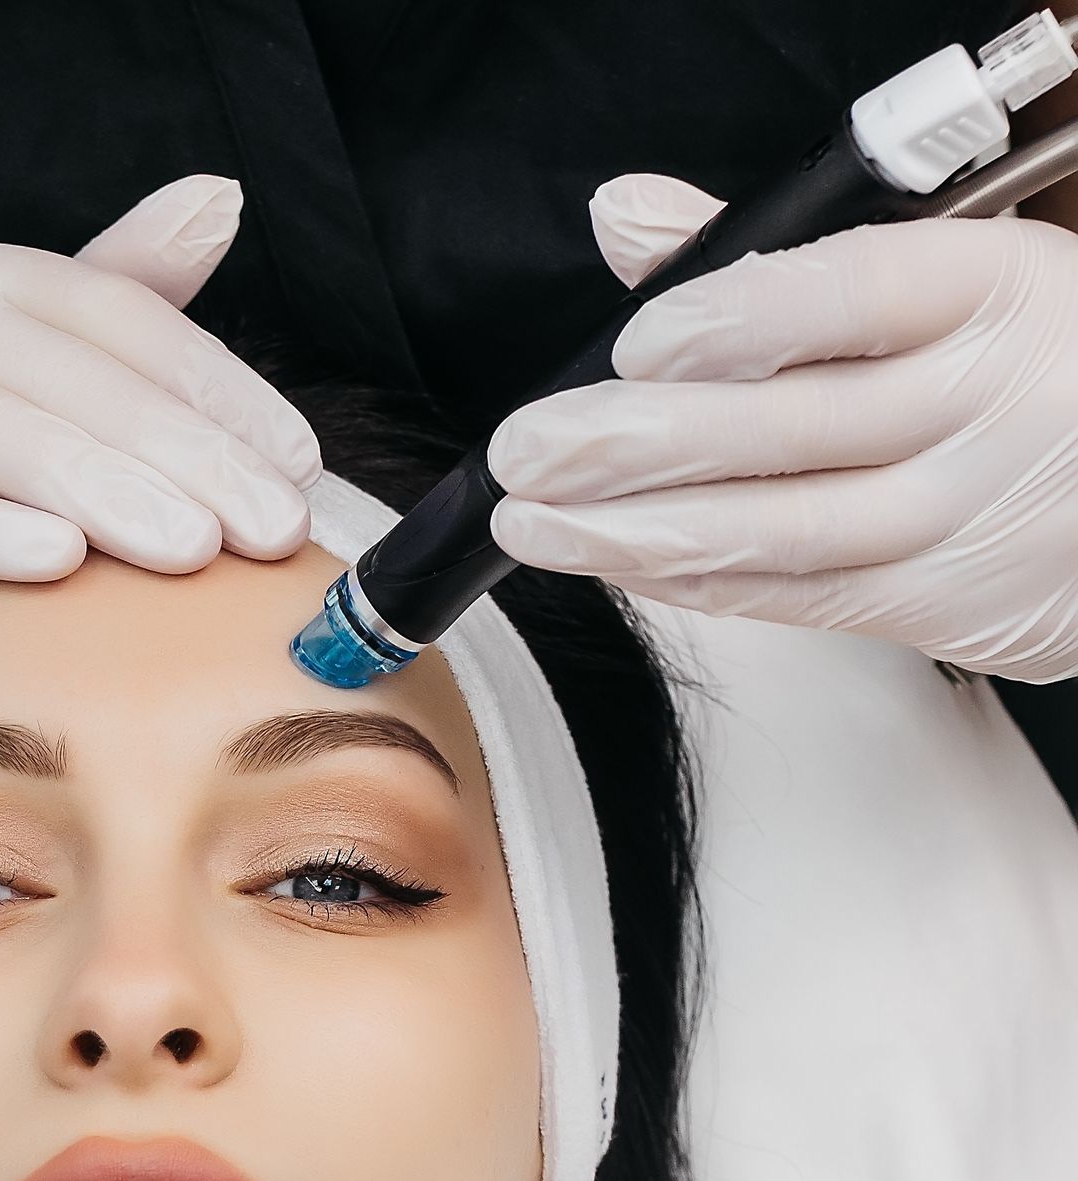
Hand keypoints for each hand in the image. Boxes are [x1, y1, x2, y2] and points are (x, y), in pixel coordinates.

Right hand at [0, 175, 321, 637]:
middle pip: (61, 370)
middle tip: (271, 527)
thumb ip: (97, 293)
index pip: (113, 315)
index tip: (298, 464)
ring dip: (98, 483)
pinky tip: (55, 561)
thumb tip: (220, 200)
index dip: (215, 386)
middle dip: (181, 449)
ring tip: (192, 549)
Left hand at [485, 171, 1077, 682]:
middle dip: (638, 444)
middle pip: (793, 425)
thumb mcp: (934, 273)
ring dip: (638, 533)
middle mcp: (984, 403)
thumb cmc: (1014, 358)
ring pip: (783, 529)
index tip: (637, 343)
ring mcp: (964, 510)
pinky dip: (697, 581)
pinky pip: (798, 597)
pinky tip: (618, 562)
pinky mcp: (939, 599)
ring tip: (537, 525)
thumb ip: (770, 252)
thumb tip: (628, 218)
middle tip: (531, 451)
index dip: (738, 322)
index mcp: (988, 289)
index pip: (857, 294)